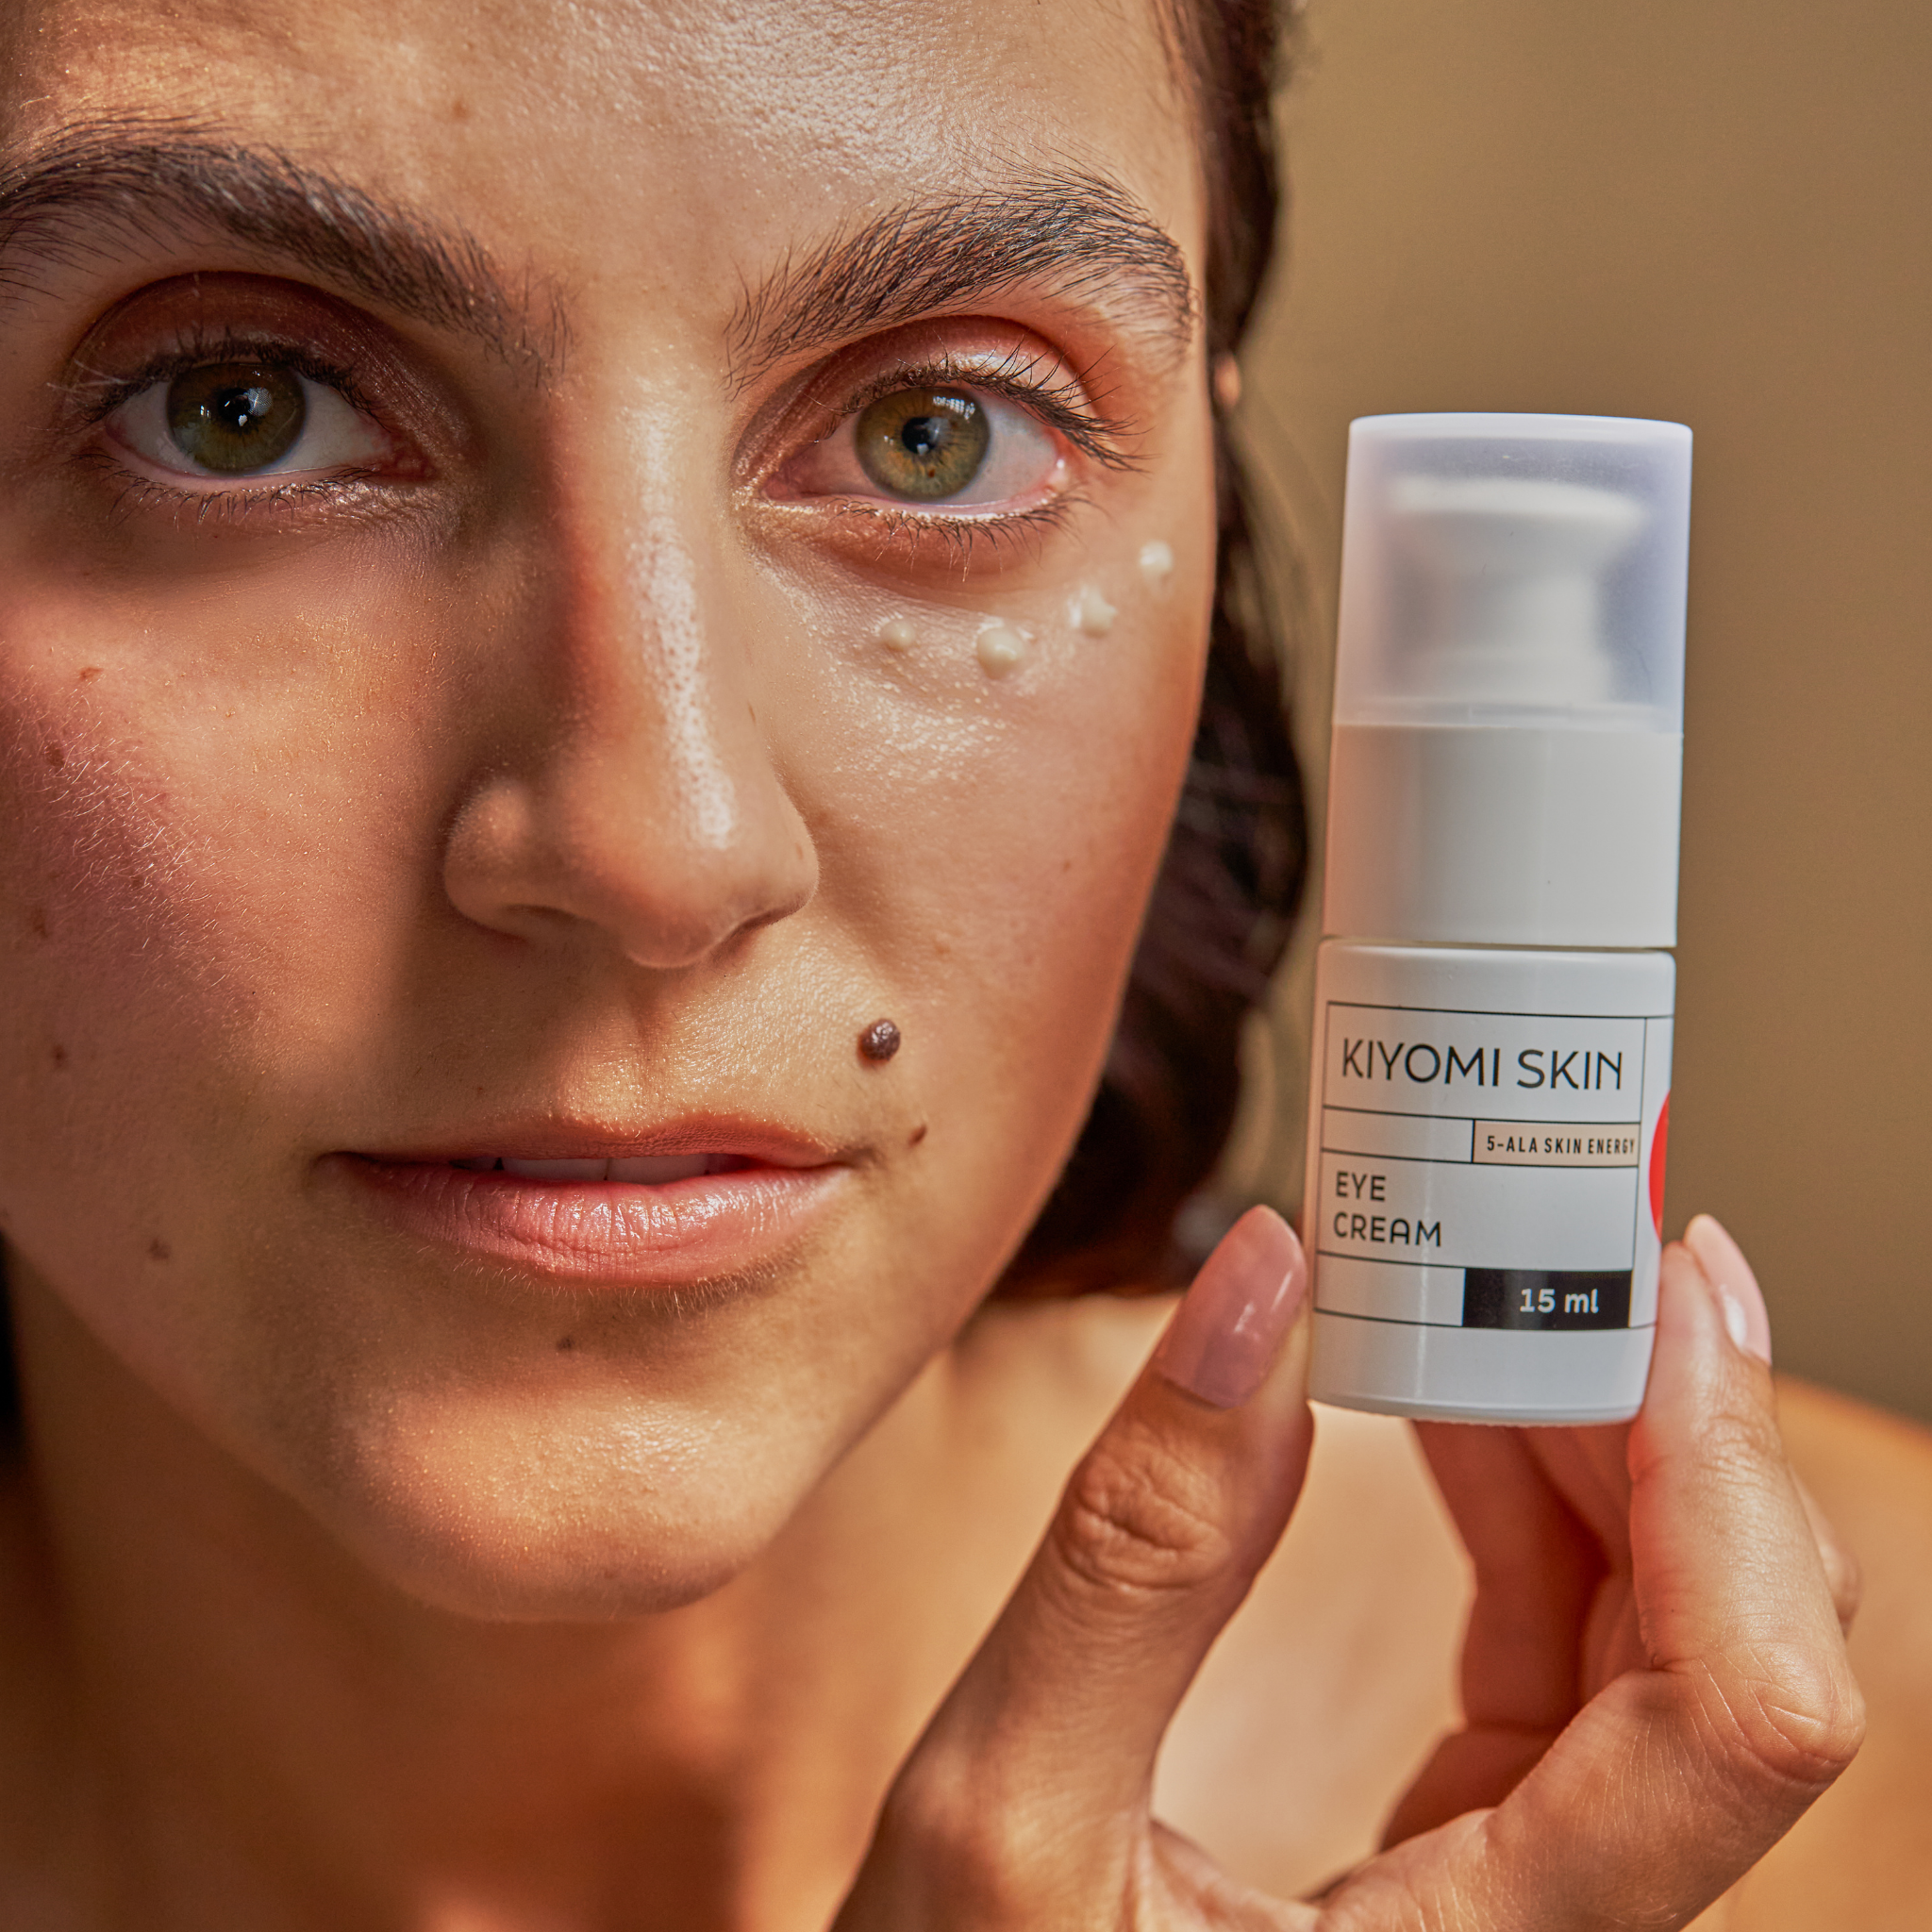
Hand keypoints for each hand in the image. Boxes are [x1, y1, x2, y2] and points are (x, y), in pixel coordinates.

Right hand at [835, 1210, 1862, 1928]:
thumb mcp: (1002, 1807)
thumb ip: (1138, 1553)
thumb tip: (1261, 1281)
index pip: (1743, 1715)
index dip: (1732, 1476)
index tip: (1657, 1287)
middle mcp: (1564, 1927)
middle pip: (1739, 1649)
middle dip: (1673, 1418)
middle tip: (1578, 1235)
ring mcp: (1538, 1885)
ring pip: (1669, 1638)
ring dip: (1605, 1444)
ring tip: (1510, 1288)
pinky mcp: (1488, 1843)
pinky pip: (1575, 1647)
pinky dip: (1532, 1502)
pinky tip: (1456, 1405)